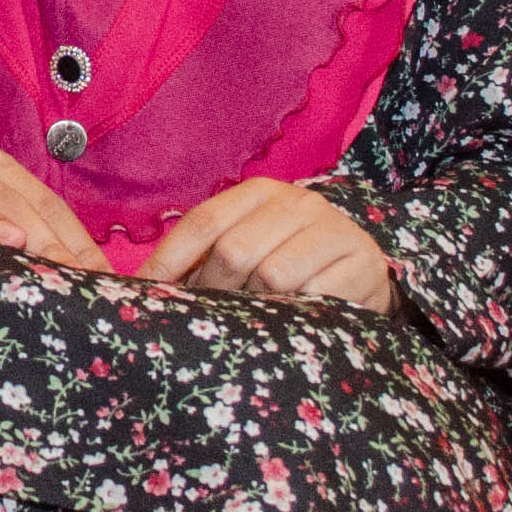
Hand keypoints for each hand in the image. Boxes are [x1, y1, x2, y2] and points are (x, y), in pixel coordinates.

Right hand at [0, 145, 102, 269]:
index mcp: (2, 170)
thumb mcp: (0, 230)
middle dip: (44, 241)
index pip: (48, 204)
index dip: (74, 240)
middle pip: (15, 203)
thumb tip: (96, 276)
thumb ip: (38, 243)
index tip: (96, 276)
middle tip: (65, 273)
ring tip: (12, 241)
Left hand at [138, 179, 397, 313]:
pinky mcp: (361, 263)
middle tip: (215, 318)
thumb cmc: (293, 264)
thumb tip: (146, 285)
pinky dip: (296, 314)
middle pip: (234, 250)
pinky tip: (295, 318)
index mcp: (261, 192)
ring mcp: (333, 229)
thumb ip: (205, 257)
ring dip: (257, 307)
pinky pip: (312, 295)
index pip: (203, 222)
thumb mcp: (250, 248)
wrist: (365, 274)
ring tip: (258, 319)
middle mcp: (298, 202)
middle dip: (216, 292)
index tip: (147, 293)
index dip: (169, 261)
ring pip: (271, 275)